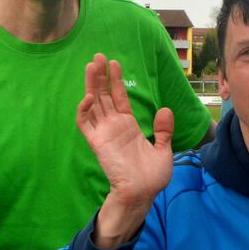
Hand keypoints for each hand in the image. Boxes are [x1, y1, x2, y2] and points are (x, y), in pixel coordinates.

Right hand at [76, 53, 173, 247]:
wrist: (143, 192)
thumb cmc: (152, 176)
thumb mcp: (164, 149)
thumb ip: (163, 130)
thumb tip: (165, 110)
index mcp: (128, 126)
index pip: (119, 98)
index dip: (115, 80)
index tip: (113, 63)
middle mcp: (114, 126)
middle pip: (103, 96)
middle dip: (100, 76)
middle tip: (97, 56)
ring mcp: (104, 133)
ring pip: (93, 104)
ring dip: (91, 86)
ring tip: (90, 66)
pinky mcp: (97, 142)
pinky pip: (85, 124)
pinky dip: (83, 111)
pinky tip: (88, 97)